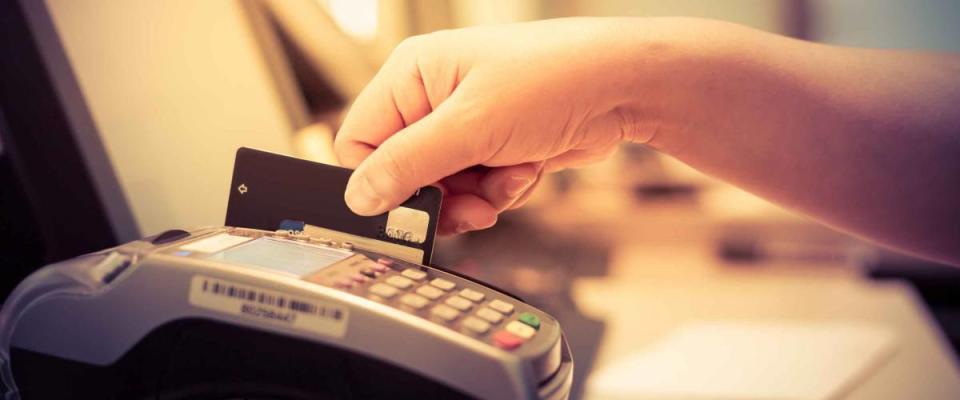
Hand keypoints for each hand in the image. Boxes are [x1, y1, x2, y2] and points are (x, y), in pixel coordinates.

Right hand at [335, 18, 654, 233]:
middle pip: (405, 173)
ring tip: (511, 176)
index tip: (411, 208)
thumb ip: (408, 164)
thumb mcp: (470, 127)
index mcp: (411, 75)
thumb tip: (358, 197)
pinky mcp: (494, 145)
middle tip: (472, 205)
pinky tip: (528, 168)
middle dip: (443, 195)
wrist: (623, 88)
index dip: (381, 181)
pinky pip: (476, 189)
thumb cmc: (551, 80)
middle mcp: (432, 97)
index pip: (361, 141)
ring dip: (478, 196)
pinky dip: (502, 190)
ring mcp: (466, 123)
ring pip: (444, 189)